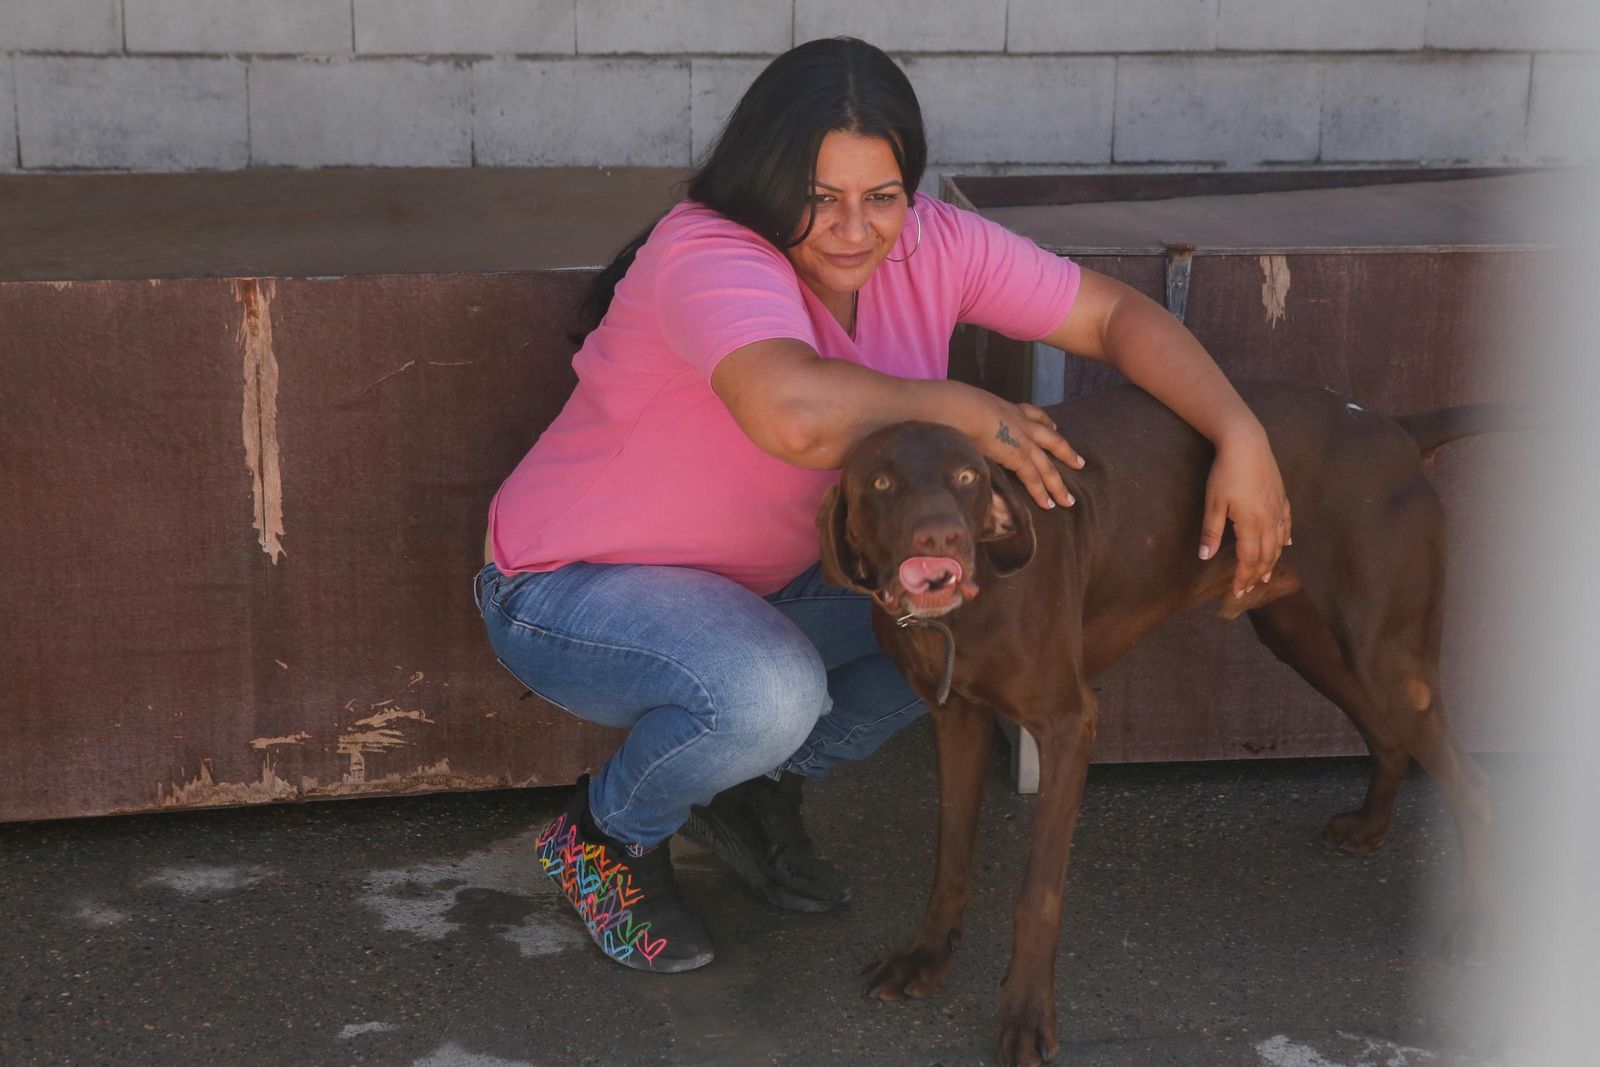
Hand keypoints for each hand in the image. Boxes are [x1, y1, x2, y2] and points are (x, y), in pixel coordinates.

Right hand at [968, 395, 1082, 509]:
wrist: (966, 409)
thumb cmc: (961, 407)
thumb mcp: (973, 408)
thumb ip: (975, 417)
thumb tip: (961, 424)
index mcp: (1012, 410)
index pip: (1035, 415)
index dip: (1047, 422)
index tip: (1054, 428)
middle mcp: (1024, 424)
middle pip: (1053, 440)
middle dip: (1067, 453)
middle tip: (1079, 463)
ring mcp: (1025, 442)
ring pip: (1048, 467)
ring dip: (1058, 485)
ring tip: (1068, 500)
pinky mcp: (1019, 457)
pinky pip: (1034, 479)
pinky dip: (1041, 493)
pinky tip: (1048, 505)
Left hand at [1199, 428, 1290, 596]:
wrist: (1246, 443)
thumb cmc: (1226, 472)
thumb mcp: (1213, 502)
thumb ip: (1210, 531)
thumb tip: (1204, 557)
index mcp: (1251, 523)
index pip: (1248, 559)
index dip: (1242, 577)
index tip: (1236, 592)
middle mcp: (1269, 520)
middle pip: (1266, 555)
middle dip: (1257, 575)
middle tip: (1249, 590)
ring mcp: (1278, 508)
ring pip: (1279, 542)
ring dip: (1273, 561)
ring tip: (1266, 576)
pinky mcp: (1281, 497)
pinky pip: (1287, 523)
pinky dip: (1286, 538)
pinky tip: (1286, 544)